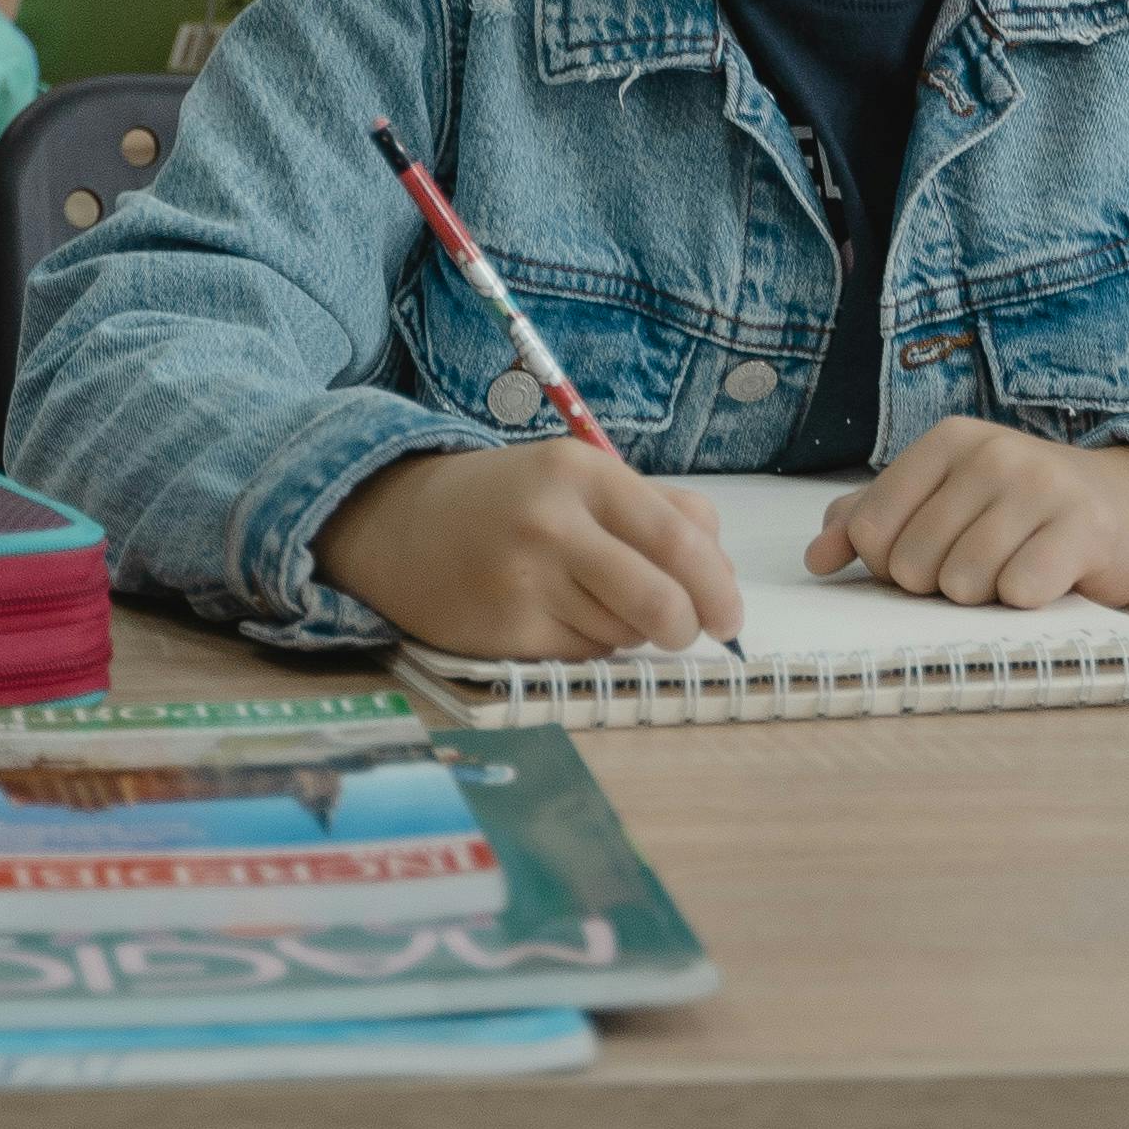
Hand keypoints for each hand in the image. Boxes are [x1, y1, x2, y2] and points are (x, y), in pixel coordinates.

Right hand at [318, 440, 743, 659]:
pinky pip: (583, 654)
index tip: (729, 614)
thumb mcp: (579, 478)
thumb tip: (723, 572)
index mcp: (583, 474)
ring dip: (632, 631)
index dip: (718, 585)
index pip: (681, 540)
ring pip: (624, 632)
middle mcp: (553, 524)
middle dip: (688, 626)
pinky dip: (590, 644)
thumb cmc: (509, 501)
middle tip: (688, 631)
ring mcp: (525, 582)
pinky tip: (560, 617)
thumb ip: (658, 511)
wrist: (399, 525)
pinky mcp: (505, 633)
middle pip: (661, 600)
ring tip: (598, 601)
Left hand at [810, 422, 1128, 609]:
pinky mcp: (1084, 528)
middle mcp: (992, 452)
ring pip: (962, 583)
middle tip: (986, 564)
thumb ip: (874, 520)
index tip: (934, 554)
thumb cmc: (1027, 513)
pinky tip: (1049, 580)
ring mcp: (1040, 486)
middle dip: (940, 585)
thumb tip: (816, 558)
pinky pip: (1019, 591)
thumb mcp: (949, 501)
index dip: (891, 566)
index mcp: (949, 440)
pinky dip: (1027, 602)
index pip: (870, 530)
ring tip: (1016, 569)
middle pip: (912, 564)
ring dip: (985, 597)